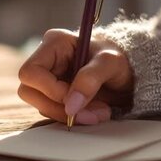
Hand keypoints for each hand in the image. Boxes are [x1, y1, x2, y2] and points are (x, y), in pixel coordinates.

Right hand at [17, 29, 133, 124]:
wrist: (131, 70)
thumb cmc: (120, 58)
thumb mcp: (110, 63)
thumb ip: (90, 79)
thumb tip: (70, 105)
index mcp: (53, 43)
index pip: (31, 72)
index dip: (49, 90)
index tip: (75, 99)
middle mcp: (46, 60)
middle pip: (29, 91)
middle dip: (58, 107)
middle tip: (89, 114)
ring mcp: (49, 78)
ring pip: (40, 105)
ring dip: (69, 115)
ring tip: (99, 113)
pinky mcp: (55, 94)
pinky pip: (53, 111)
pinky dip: (74, 117)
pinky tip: (94, 112)